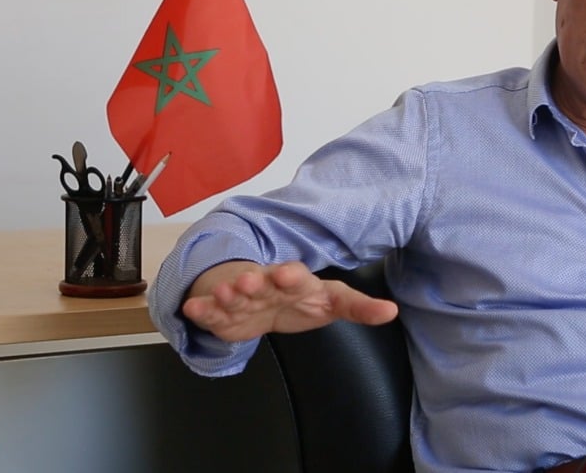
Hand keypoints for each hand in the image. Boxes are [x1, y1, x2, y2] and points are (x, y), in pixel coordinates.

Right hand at [181, 260, 399, 342]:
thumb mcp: (332, 302)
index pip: (297, 276)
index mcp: (296, 281)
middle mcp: (267, 283)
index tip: (290, 274)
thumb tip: (392, 311)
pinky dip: (202, 308)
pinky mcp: (222, 311)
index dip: (292, 276)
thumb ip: (360, 308)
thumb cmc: (300, 299)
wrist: (260, 297)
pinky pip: (210, 309)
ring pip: (235, 293)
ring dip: (229, 293)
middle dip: (256, 281)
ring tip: (226, 293)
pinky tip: (193, 308)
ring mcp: (243, 295)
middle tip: (250, 281)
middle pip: (261, 281)